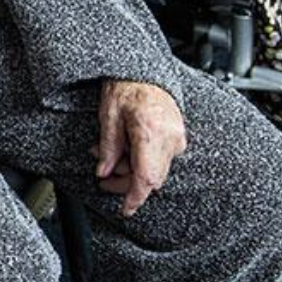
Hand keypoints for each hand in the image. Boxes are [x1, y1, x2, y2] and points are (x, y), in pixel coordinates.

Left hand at [95, 79, 185, 215]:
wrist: (144, 72)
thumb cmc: (126, 87)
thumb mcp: (108, 116)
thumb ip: (108, 148)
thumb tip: (104, 172)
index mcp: (150, 131)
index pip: (146, 176)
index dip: (135, 197)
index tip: (126, 209)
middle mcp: (169, 137)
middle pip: (151, 178)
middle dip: (126, 182)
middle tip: (104, 179)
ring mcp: (177, 137)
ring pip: (156, 170)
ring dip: (132, 170)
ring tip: (109, 156)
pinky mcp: (178, 136)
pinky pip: (161, 159)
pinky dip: (142, 160)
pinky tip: (126, 150)